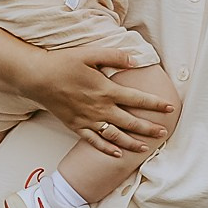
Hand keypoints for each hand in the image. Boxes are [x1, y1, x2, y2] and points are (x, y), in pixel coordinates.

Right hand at [37, 39, 170, 154]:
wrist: (38, 78)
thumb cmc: (63, 63)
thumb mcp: (90, 53)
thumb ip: (114, 56)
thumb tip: (135, 60)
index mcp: (106, 90)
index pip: (137, 99)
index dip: (155, 104)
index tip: (169, 108)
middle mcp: (100, 108)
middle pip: (130, 122)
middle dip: (149, 128)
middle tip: (164, 132)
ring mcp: (88, 120)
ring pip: (115, 136)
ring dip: (132, 142)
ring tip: (146, 147)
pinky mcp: (76, 126)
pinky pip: (94, 141)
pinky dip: (107, 149)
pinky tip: (117, 154)